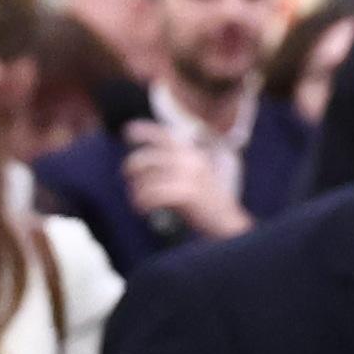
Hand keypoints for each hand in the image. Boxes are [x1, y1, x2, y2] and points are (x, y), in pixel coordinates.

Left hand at [119, 128, 250, 239]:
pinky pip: (152, 194)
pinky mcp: (186, 192)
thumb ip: (173, 167)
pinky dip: (142, 203)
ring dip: (137, 192)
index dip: (145, 131)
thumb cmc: (204, 204)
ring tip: (138, 201)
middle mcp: (190, 160)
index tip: (127, 130)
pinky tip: (142, 210)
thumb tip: (142, 165)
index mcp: (191, 154)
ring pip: (146, 179)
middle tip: (129, 179)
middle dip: (131, 168)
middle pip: (147, 158)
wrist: (226, 223)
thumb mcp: (192, 177)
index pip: (165, 136)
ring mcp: (188, 175)